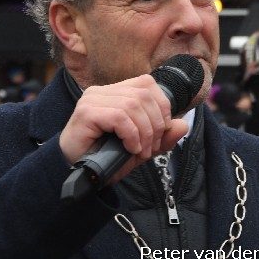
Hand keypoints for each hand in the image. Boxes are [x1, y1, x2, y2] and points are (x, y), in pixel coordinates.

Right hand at [59, 74, 188, 183]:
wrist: (75, 174)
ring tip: (140, 151)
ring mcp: (92, 100)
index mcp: (115, 92)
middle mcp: (102, 91)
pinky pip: (119, 117)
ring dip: (144, 132)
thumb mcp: (140, 148)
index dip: (162, 107)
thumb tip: (184, 124)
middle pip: (144, 94)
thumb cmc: (103, 158)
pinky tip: (130, 148)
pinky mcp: (86, 113)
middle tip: (151, 147)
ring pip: (133, 105)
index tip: (160, 134)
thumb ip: (161, 137)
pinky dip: (131, 134)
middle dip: (156, 123)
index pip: (148, 84)